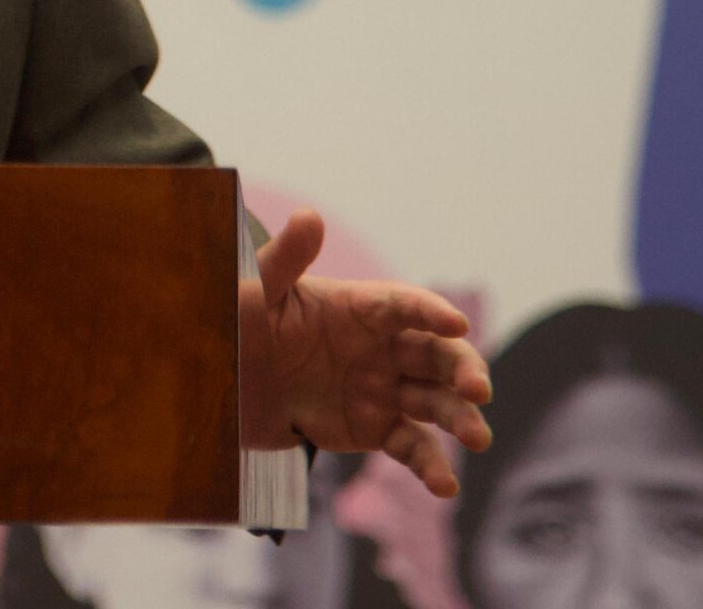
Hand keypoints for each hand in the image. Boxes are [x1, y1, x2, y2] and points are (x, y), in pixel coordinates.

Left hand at [239, 208, 493, 496]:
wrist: (223, 388)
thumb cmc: (240, 327)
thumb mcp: (256, 293)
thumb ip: (285, 259)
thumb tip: (309, 215)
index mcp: (359, 308)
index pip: (404, 305)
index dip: (430, 311)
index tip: (455, 322)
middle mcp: (381, 347)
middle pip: (436, 354)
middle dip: (464, 368)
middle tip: (478, 389)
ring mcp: (383, 390)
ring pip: (435, 402)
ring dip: (461, 417)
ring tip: (476, 437)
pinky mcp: (375, 429)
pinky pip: (411, 446)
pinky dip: (431, 465)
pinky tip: (445, 486)